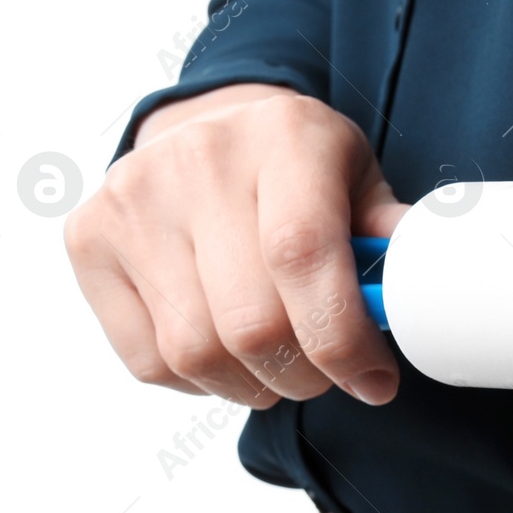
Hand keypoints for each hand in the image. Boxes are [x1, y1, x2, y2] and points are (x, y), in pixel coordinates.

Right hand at [65, 84, 408, 406]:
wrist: (210, 127)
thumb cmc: (297, 167)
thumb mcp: (358, 179)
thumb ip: (391, 236)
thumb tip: (423, 288)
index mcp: (283, 138)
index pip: (302, 255)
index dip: (342, 338)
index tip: (374, 379)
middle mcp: (196, 161)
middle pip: (251, 322)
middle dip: (307, 374)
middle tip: (328, 373)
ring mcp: (132, 200)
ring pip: (198, 353)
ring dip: (254, 385)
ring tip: (280, 364)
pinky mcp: (89, 240)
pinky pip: (151, 362)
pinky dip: (200, 381)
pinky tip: (226, 351)